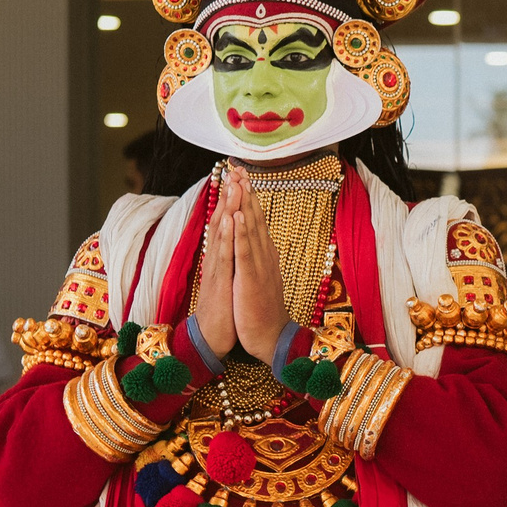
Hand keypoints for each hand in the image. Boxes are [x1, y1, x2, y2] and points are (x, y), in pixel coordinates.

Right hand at [195, 173, 238, 355]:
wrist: (214, 337)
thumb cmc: (224, 308)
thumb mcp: (229, 277)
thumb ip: (230, 257)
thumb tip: (234, 240)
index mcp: (223, 256)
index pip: (228, 222)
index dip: (233, 199)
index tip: (239, 176)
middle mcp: (218, 258)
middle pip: (223, 220)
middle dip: (229, 194)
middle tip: (235, 168)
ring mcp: (217, 269)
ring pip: (223, 233)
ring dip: (228, 207)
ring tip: (233, 184)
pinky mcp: (219, 282)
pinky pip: (225, 256)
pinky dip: (227, 237)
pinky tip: (230, 219)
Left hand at [231, 170, 289, 361]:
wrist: (270, 339)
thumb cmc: (261, 311)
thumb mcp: (259, 278)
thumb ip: (258, 258)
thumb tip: (257, 243)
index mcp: (264, 255)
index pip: (256, 221)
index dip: (249, 198)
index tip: (241, 176)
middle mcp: (264, 256)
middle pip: (255, 218)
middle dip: (245, 192)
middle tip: (239, 167)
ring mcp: (259, 266)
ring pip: (251, 229)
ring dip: (244, 204)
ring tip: (238, 181)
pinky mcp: (250, 279)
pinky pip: (245, 252)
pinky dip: (241, 233)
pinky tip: (237, 216)